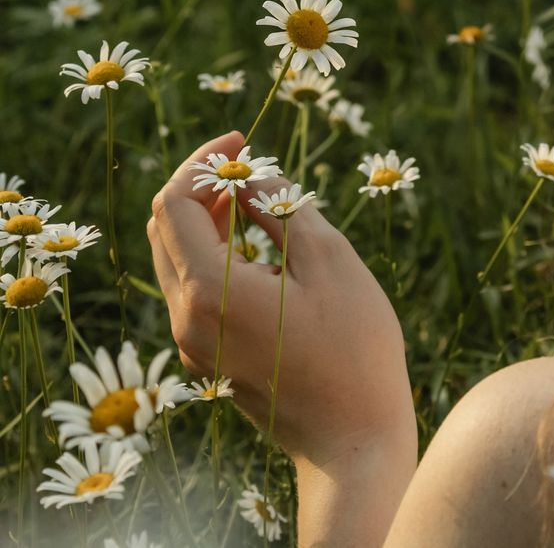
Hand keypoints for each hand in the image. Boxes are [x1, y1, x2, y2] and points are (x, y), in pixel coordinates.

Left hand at [147, 130, 416, 468]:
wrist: (355, 443)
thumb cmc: (354, 349)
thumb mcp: (326, 259)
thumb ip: (279, 206)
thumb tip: (247, 173)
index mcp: (209, 291)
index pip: (175, 202)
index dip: (203, 161)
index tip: (243, 143)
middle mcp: (186, 319)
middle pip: (166, 228)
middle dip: (201, 186)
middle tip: (248, 168)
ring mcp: (192, 344)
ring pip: (176, 258)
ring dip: (207, 219)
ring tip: (255, 201)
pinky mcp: (207, 358)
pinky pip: (194, 289)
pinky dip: (215, 255)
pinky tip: (259, 251)